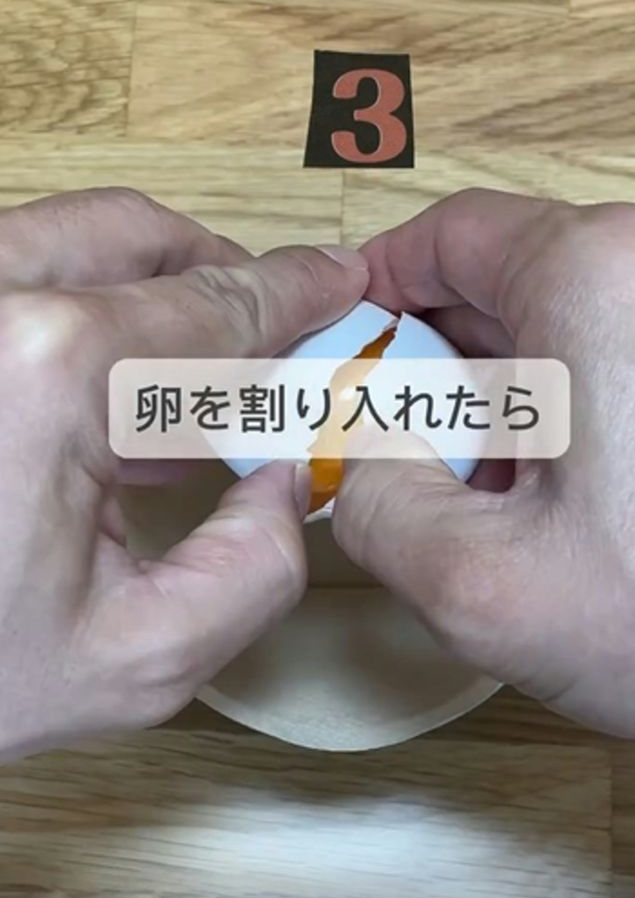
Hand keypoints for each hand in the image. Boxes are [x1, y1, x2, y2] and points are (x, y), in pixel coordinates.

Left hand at [0, 187, 367, 758]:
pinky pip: (15, 278)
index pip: (210, 307)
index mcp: (45, 371)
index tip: (339, 278)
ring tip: (189, 376)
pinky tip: (108, 399)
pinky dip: (80, 309)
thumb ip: (256, 568)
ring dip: (147, 288)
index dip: (292, 292)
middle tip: (267, 336)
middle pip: (138, 236)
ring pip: (66, 237)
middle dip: (220, 276)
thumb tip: (285, 480)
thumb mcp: (137, 661)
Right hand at [333, 190, 634, 739]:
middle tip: (401, 446)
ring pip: (575, 327)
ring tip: (487, 495)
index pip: (449, 235)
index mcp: (598, 276)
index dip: (377, 287)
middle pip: (511, 283)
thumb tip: (360, 462)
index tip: (343, 342)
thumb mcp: (479, 581)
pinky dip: (581, 413)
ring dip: (513, 398)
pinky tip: (569, 499)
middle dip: (441, 363)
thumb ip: (373, 505)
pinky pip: (634, 359)